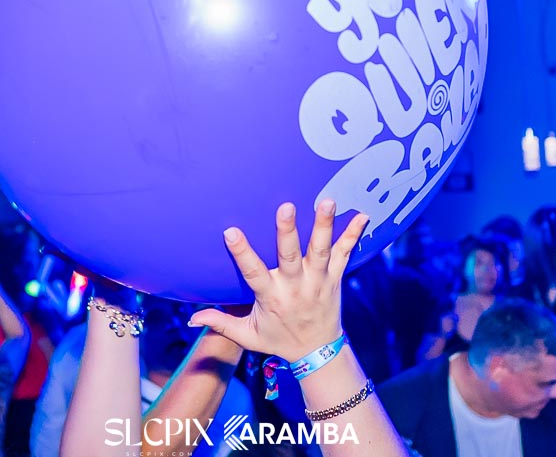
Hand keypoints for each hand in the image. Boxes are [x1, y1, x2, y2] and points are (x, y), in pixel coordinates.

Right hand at [188, 199, 367, 362]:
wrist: (318, 354)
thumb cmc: (279, 340)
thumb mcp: (248, 336)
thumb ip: (221, 324)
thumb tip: (192, 318)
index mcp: (271, 297)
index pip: (253, 272)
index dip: (241, 252)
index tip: (230, 231)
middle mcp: (295, 286)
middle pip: (290, 256)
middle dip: (287, 231)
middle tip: (286, 207)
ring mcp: (318, 281)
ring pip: (320, 250)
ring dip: (324, 226)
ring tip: (327, 201)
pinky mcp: (335, 278)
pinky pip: (345, 254)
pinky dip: (354, 235)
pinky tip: (363, 216)